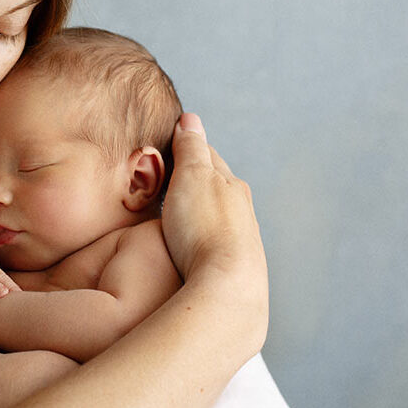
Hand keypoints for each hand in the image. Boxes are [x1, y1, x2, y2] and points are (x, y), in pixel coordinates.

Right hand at [162, 114, 267, 322]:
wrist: (228, 289)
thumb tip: (191, 118)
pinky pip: (215, 241)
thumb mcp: (193, 177)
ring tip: (176, 214)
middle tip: (166, 179)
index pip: (205, 154)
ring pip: (217, 214)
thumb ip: (191, 148)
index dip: (184, 147)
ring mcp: (241, 238)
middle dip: (193, 179)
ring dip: (198, 210)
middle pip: (214, 184)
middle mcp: (241, 208)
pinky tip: (191, 246)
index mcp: (230, 183)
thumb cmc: (205, 229)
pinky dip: (201, 236)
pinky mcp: (234, 265)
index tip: (166, 145)